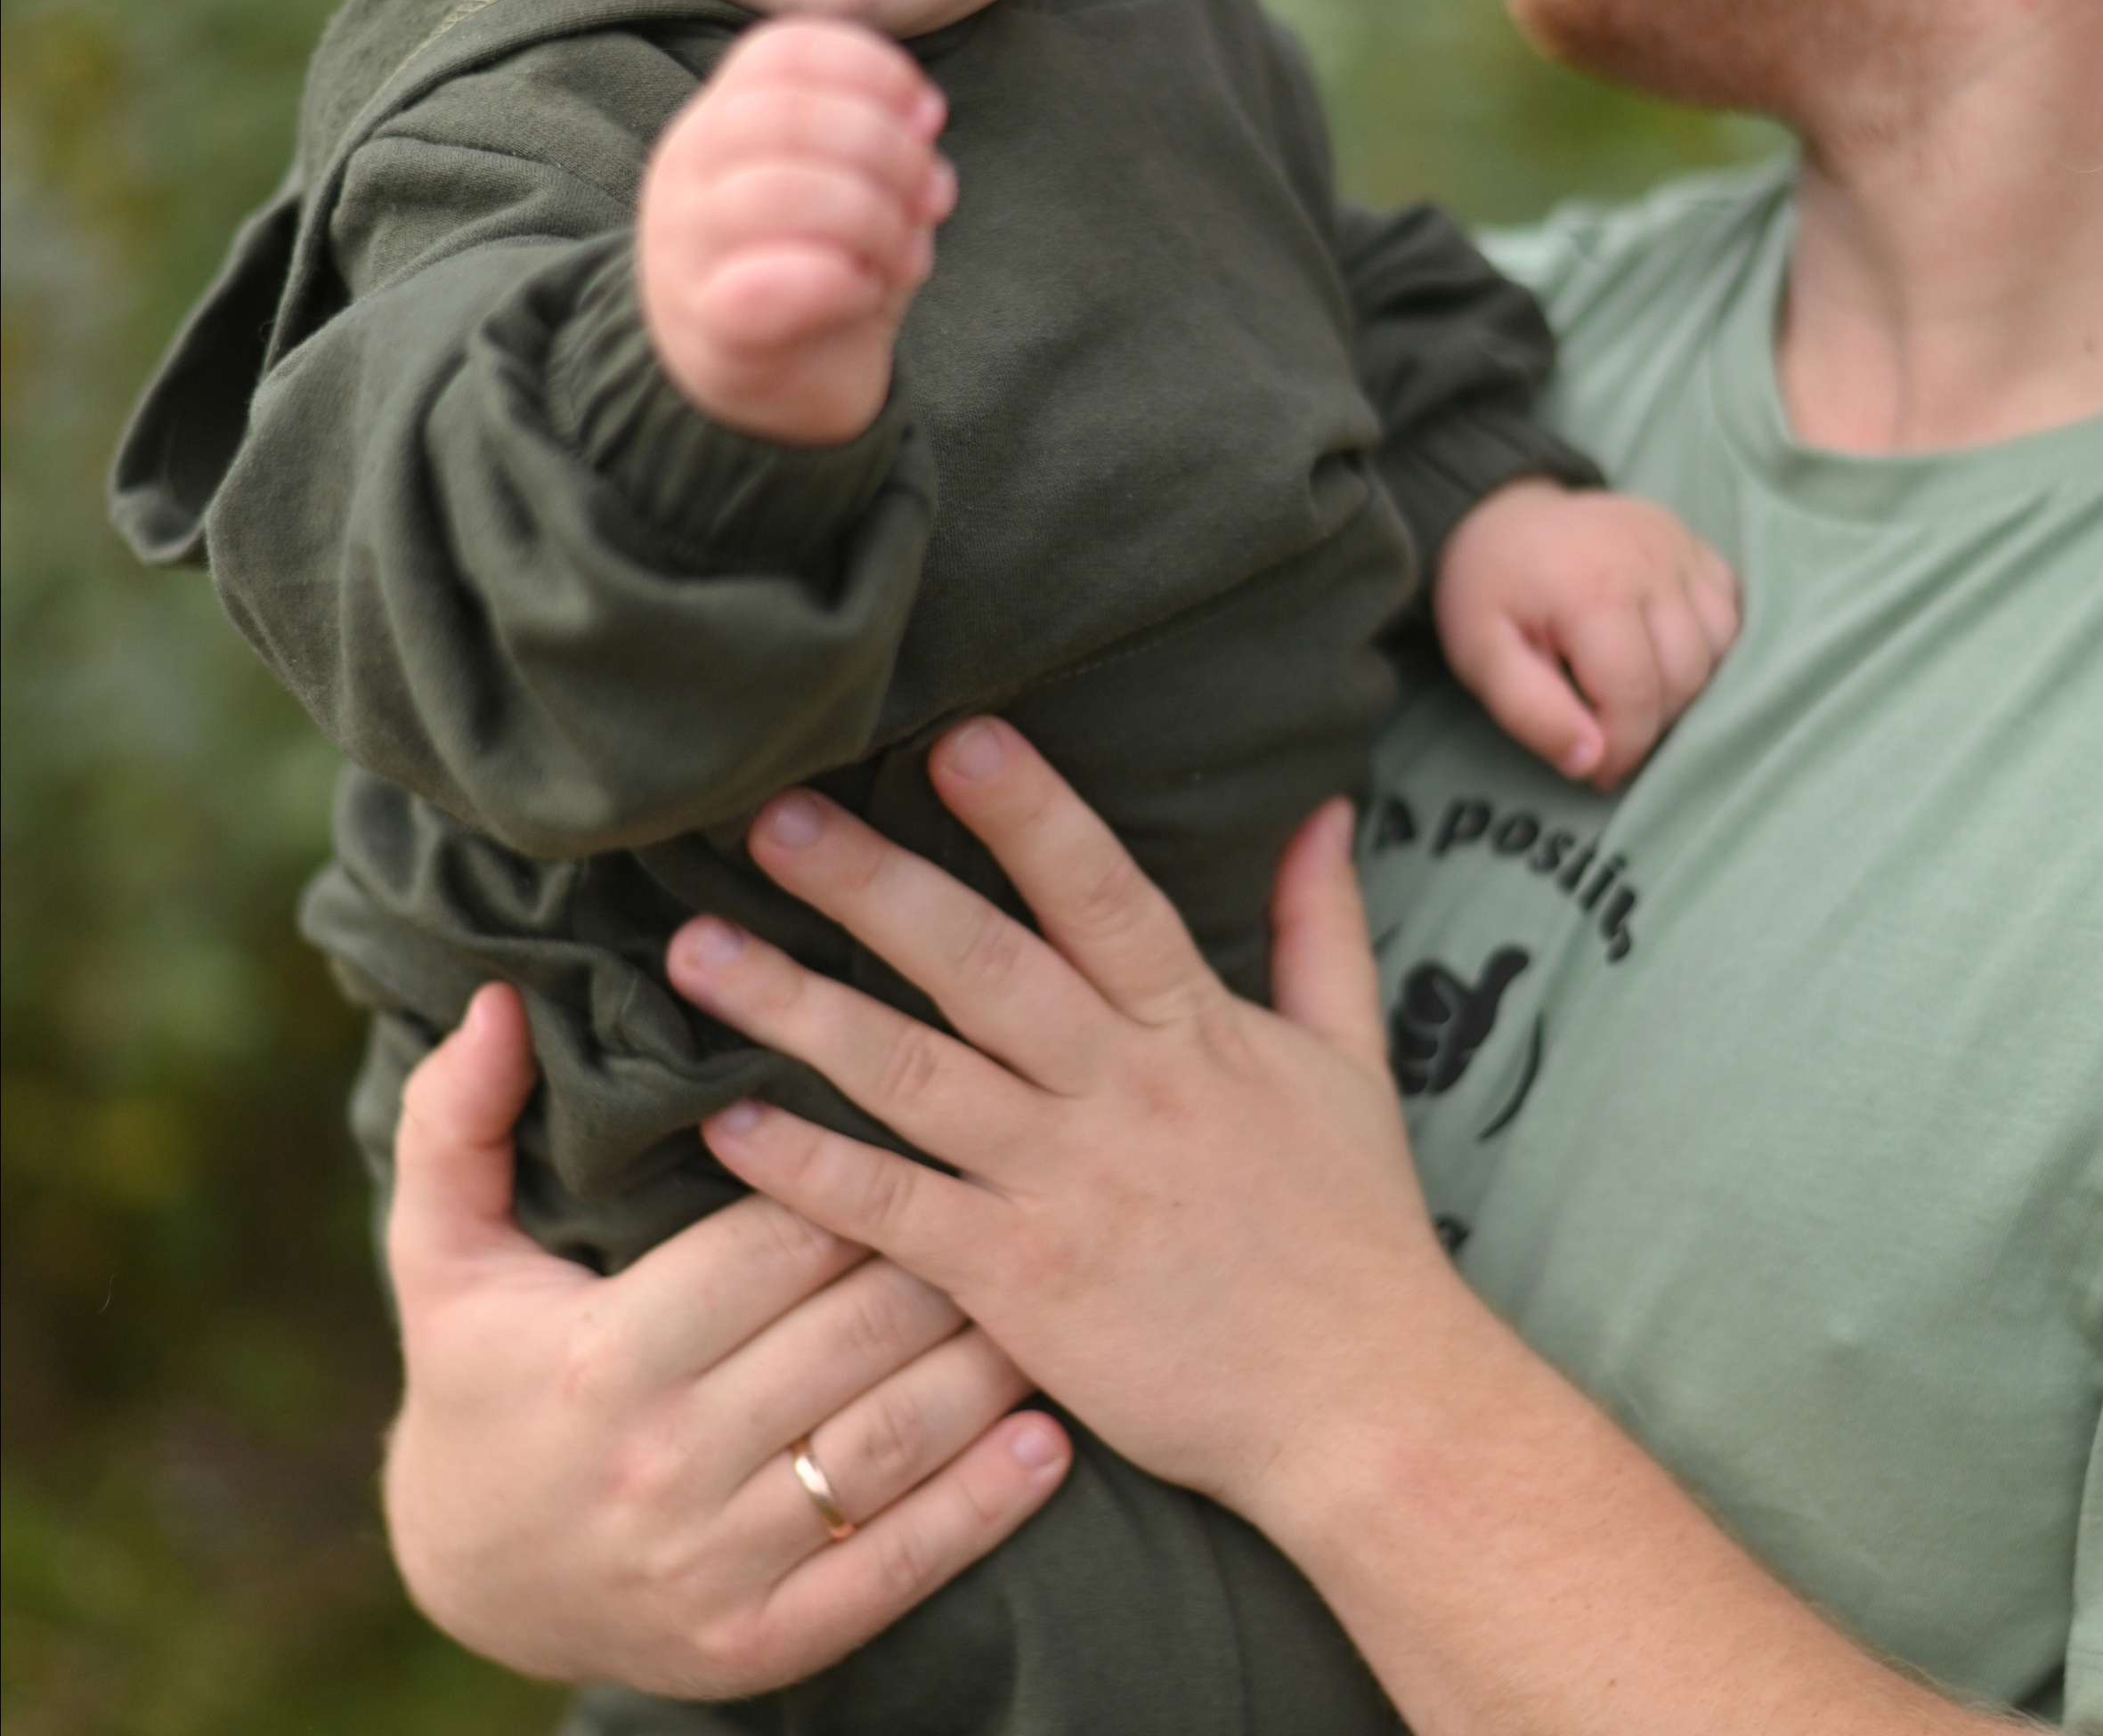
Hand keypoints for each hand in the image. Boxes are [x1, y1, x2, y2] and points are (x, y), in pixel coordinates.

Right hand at [381, 983, 1069, 1697]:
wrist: (468, 1584)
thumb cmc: (479, 1375)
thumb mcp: (442, 1253)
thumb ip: (458, 1120)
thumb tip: (499, 1000)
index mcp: (603, 1358)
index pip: (778, 1241)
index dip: (864, 1171)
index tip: (932, 1116)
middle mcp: (665, 1466)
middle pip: (855, 1330)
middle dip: (948, 1252)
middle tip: (1029, 1185)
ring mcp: (717, 1567)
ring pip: (896, 1438)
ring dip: (989, 1361)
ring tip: (1055, 1289)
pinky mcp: (761, 1646)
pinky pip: (897, 1567)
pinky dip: (984, 1507)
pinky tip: (1048, 1443)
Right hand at [638, 17, 956, 445]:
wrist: (766, 399)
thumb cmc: (815, 280)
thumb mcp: (855, 195)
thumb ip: (887, 150)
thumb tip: (926, 119)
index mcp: (722, 122)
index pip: (782, 52)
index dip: (871, 69)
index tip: (928, 115)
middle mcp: (689, 171)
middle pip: (789, 115)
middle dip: (888, 150)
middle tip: (930, 198)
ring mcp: (688, 249)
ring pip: (782, 192)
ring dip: (875, 220)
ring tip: (905, 255)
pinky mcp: (711, 328)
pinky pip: (775, 285)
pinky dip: (843, 283)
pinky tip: (864, 295)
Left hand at [663, 723, 1461, 1527]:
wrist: (1364, 1406)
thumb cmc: (1354, 1227)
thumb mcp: (1350, 1060)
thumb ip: (1323, 927)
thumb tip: (1319, 809)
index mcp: (1192, 1027)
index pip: (1104, 894)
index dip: (1031, 813)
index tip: (956, 736)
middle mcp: (1118, 1091)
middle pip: (982, 967)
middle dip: (875, 886)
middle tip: (773, 815)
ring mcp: (1063, 1188)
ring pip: (914, 1077)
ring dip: (800, 1011)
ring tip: (698, 952)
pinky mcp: (1020, 1286)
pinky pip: (896, 1214)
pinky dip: (809, 1172)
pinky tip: (725, 1125)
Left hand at [1434, 480, 1739, 788]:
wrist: (1501, 515)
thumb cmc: (1489, 591)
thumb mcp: (1481, 656)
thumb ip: (1530, 712)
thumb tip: (1590, 761)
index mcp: (1592, 589)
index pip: (1636, 697)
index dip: (1621, 750)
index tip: (1596, 771)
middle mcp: (1650, 561)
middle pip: (1685, 677)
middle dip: (1651, 725)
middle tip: (1609, 735)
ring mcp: (1680, 548)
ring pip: (1720, 648)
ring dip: (1685, 690)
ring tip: (1632, 697)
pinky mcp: (1696, 545)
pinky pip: (1730, 614)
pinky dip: (1708, 650)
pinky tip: (1663, 659)